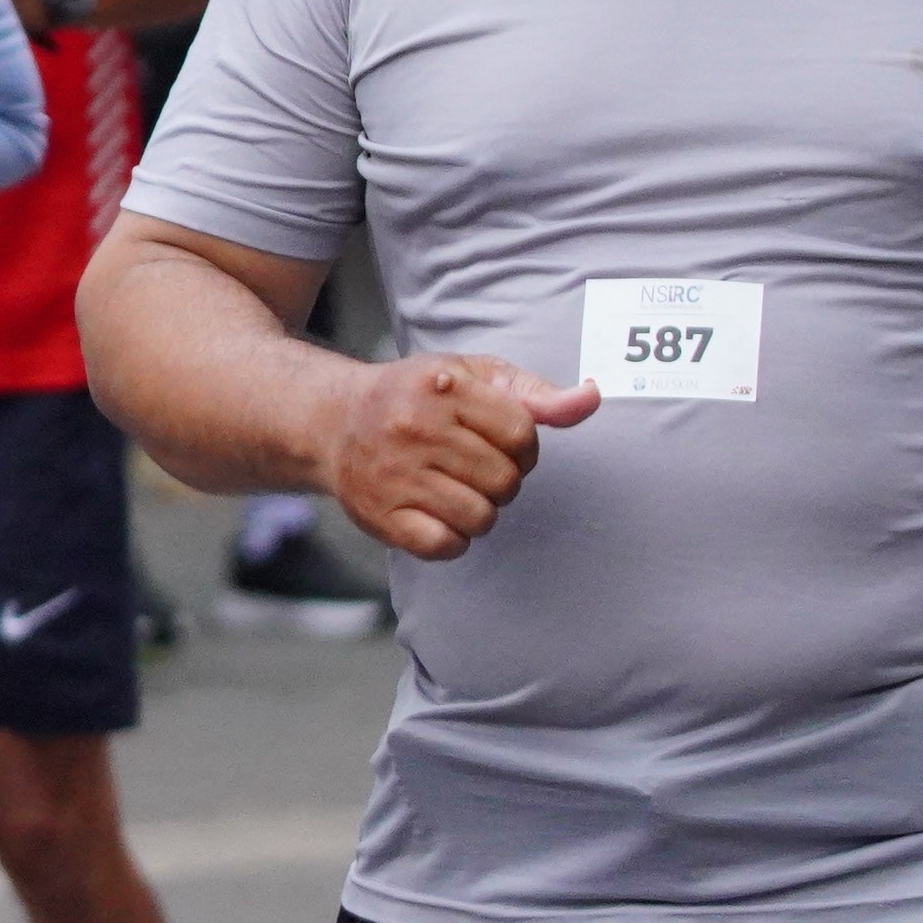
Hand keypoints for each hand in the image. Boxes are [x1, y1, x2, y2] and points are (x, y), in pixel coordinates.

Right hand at [318, 353, 600, 559]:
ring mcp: (395, 473)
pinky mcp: (380, 514)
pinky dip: (451, 539)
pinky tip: (436, 515)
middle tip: (471, 468)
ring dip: (478, 512)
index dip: (524, 448)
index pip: (523, 434)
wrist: (332, 421)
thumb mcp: (473, 377)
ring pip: (480, 517)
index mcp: (443, 386)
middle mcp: (415, 426)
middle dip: (501, 481)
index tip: (502, 445)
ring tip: (454, 490)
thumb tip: (590, 398)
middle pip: (506, 480)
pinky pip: (445, 546)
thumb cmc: (416, 397)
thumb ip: (535, 394)